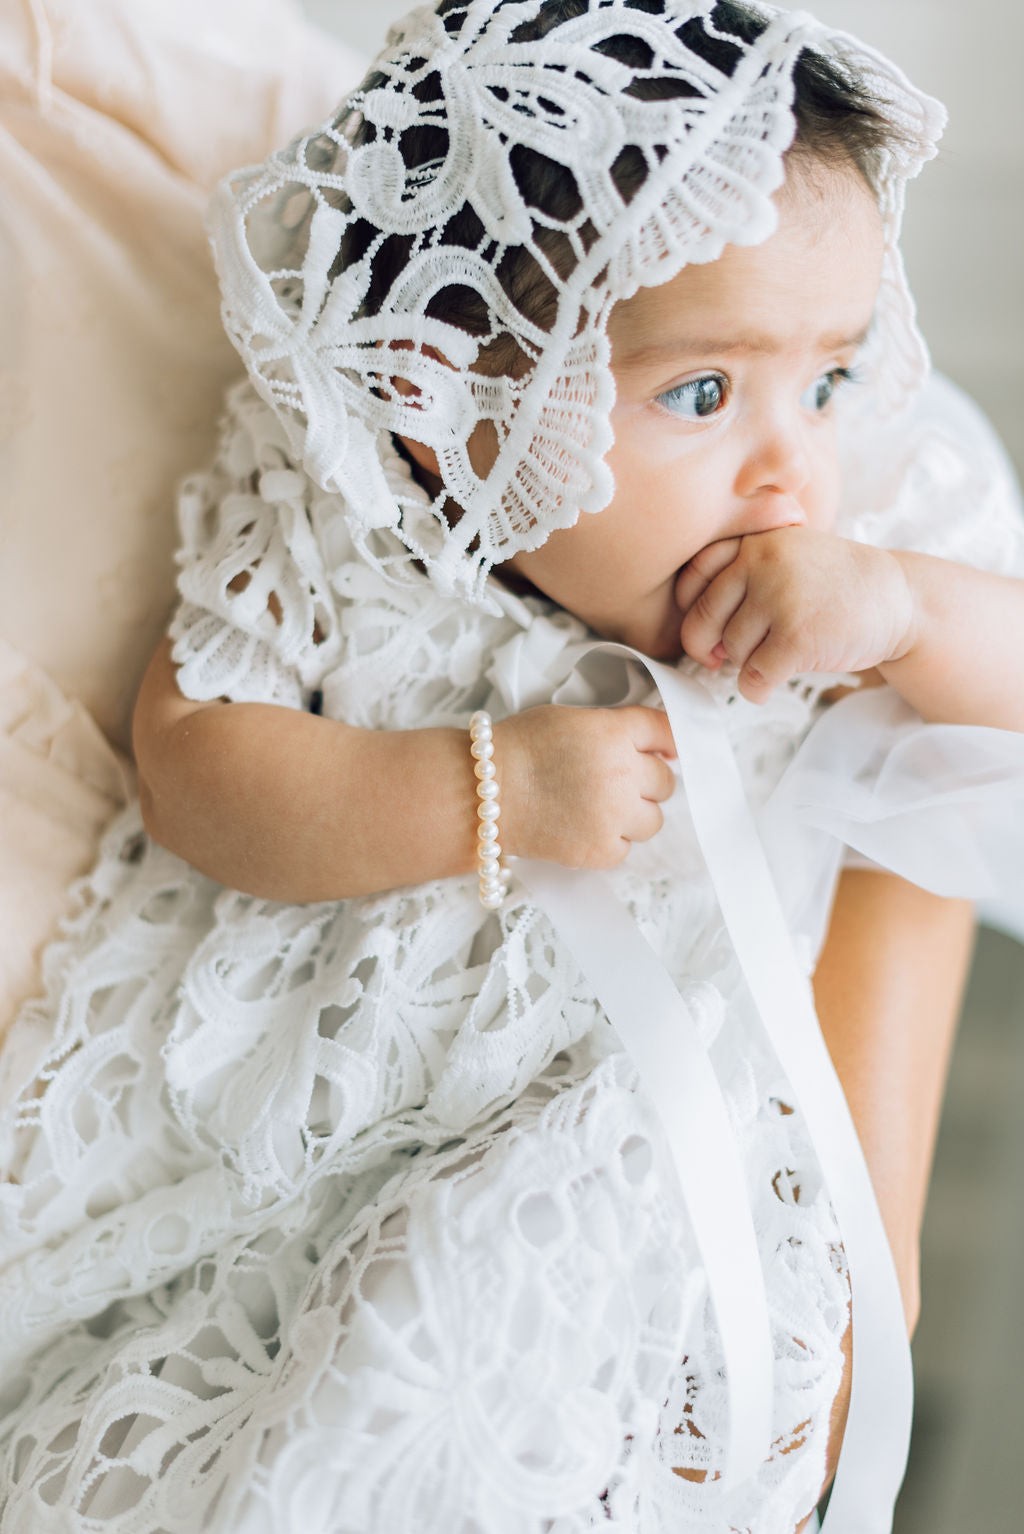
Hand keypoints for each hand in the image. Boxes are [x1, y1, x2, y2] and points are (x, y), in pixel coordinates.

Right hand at [494, 705, 676, 867]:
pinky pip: (626, 848)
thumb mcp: (571, 718)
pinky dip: (609, 841)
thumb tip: (661, 744)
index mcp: (614, 733)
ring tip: (598, 809)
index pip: (666, 732)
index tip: (665, 750)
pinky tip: (582, 827)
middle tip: (614, 782)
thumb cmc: (519, 749)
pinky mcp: (601, 850)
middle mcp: (622, 773)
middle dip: (644, 781)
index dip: (667, 742)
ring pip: (653, 819)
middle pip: (665, 781)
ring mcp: (614, 816)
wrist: (482, 794)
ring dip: (633, 815)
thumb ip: (614, 727)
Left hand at [677, 528, 914, 702]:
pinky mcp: (796, 636)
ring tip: (777, 653)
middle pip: (703, 619)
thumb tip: (696, 640)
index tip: (709, 627)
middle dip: (708, 647)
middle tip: (721, 657)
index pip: (693, 575)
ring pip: (731, 650)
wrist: (900, 598)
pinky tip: (770, 685)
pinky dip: (757, 689)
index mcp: (755, 539)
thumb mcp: (787, 554)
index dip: (691, 610)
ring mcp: (779, 597)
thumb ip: (741, 576)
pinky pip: (753, 676)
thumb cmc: (835, 585)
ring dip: (746, 664)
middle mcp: (761, 561)